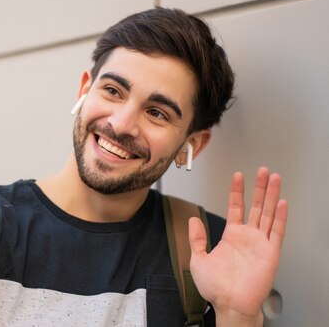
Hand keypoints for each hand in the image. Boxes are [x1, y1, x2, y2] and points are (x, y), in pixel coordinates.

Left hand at [188, 167, 287, 324]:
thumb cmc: (216, 288)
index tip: (237, 176)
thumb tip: (193, 220)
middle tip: (262, 170)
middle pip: (256, 206)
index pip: (236, 207)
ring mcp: (260, 243)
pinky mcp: (271, 253)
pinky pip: (277, 231)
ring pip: (268, 213)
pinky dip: (281, 217)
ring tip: (274, 178)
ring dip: (271, 195)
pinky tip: (281, 202)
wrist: (228, 305)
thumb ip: (196, 239)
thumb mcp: (198, 259)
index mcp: (231, 236)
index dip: (237, 191)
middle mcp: (248, 237)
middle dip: (259, 187)